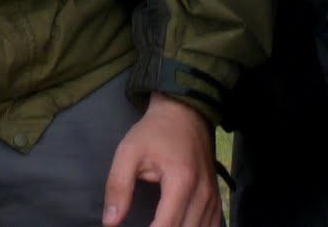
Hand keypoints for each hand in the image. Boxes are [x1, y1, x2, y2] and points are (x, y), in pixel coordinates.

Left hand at [102, 94, 219, 226]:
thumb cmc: (155, 132)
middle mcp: (203, 193)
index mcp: (181, 181)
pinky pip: (213, 226)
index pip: (166, 226)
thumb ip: (118, 186)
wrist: (185, 112)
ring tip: (158, 226)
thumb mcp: (129, 151)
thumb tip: (110, 222)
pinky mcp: (216, 198)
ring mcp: (213, 197)